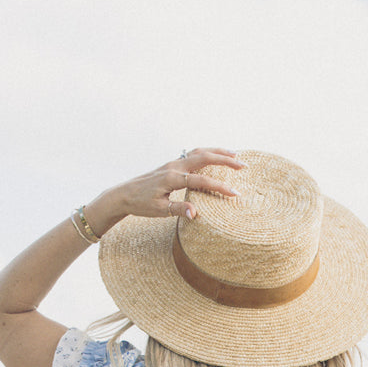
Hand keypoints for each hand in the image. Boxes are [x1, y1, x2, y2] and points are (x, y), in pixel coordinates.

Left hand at [86, 149, 246, 234]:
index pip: (201, 180)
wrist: (124, 193)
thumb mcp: (159, 210)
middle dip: (225, 160)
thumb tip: (195, 214)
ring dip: (218, 152)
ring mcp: (173, 162)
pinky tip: (215, 155)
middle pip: (204, 157)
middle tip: (243, 165)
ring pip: (199, 151)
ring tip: (235, 155)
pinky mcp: (172, 164)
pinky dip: (207, 152)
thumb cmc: (140, 204)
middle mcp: (174, 166)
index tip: (235, 194)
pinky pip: (193, 154)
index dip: (219, 186)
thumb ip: (178, 210)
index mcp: (172, 178)